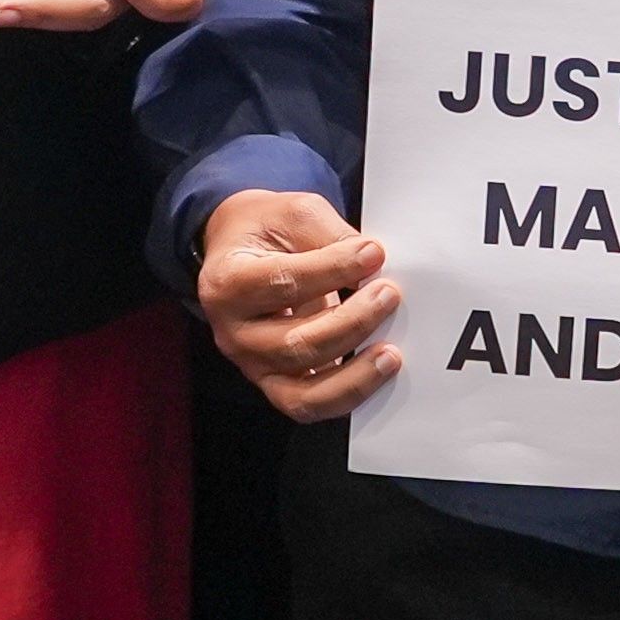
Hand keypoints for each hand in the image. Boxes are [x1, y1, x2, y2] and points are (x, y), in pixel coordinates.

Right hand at [199, 185, 400, 420]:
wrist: (241, 250)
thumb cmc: (267, 230)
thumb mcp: (294, 213)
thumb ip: (331, 237)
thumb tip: (374, 263)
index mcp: (228, 281)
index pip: (283, 282)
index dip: (333, 269)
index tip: (374, 254)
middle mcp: (231, 332)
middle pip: (294, 343)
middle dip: (351, 322)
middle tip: (389, 294)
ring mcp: (251, 365)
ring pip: (303, 391)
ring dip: (355, 372)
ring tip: (391, 351)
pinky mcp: (274, 384)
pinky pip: (310, 405)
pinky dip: (347, 395)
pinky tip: (377, 372)